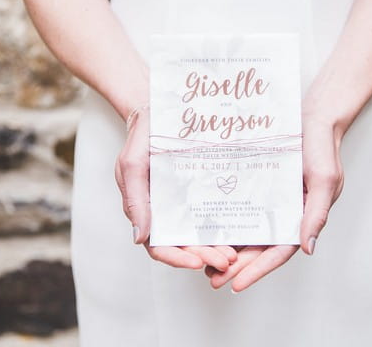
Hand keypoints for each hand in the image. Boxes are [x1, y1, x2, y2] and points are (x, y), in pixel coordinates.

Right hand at [114, 107, 237, 271]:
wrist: (160, 109)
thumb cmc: (142, 136)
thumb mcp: (132, 164)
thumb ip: (135, 200)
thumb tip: (139, 238)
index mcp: (148, 210)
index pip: (159, 245)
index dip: (176, 258)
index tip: (196, 263)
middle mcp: (168, 211)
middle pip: (185, 244)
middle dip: (204, 256)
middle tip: (227, 261)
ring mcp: (186, 201)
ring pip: (201, 233)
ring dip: (216, 247)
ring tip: (235, 254)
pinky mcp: (202, 189)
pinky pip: (213, 211)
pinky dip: (224, 225)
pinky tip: (239, 229)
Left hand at [203, 110, 344, 291]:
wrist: (312, 117)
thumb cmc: (322, 148)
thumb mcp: (324, 180)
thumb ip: (316, 213)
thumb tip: (307, 248)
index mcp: (302, 218)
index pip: (279, 251)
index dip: (258, 270)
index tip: (236, 285)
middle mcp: (283, 214)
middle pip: (258, 247)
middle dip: (236, 266)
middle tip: (211, 279)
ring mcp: (268, 201)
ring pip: (246, 231)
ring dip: (227, 249)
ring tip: (203, 263)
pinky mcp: (256, 185)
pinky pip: (239, 207)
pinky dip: (225, 221)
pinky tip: (207, 229)